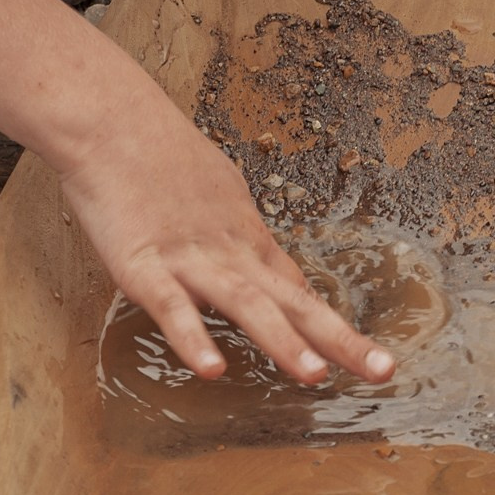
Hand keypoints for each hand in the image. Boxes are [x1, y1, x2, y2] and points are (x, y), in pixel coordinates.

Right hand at [58, 103, 394, 384]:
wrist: (111, 119)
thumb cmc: (158, 153)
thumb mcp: (218, 193)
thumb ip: (239, 234)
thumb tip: (263, 265)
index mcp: (246, 237)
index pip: (298, 291)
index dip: (334, 328)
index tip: (370, 359)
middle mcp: (230, 251)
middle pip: (292, 301)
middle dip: (339, 339)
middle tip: (383, 371)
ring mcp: (189, 258)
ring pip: (245, 304)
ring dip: (283, 341)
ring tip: (316, 375)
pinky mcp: (142, 264)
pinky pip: (171, 308)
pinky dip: (192, 338)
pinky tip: (212, 369)